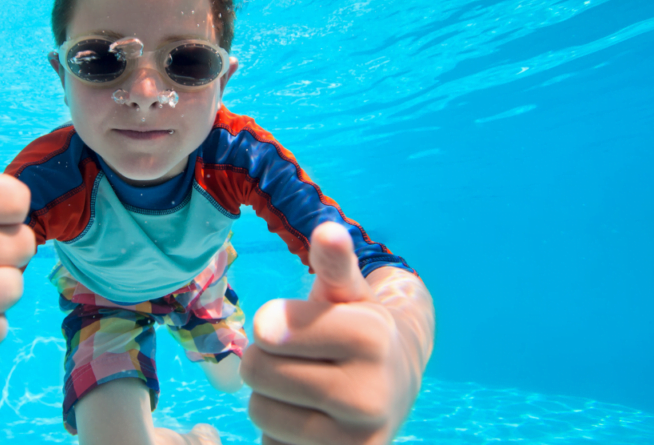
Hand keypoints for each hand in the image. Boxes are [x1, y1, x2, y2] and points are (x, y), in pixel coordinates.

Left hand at [240, 222, 426, 444]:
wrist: (397, 386)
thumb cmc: (358, 330)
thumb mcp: (347, 293)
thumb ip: (334, 265)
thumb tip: (328, 230)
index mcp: (371, 336)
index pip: (267, 329)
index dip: (270, 324)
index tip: (294, 325)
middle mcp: (370, 394)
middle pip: (256, 370)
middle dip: (266, 359)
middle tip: (298, 359)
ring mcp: (357, 440)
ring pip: (258, 411)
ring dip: (270, 398)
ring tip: (305, 390)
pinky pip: (268, 443)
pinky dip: (278, 431)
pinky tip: (309, 420)